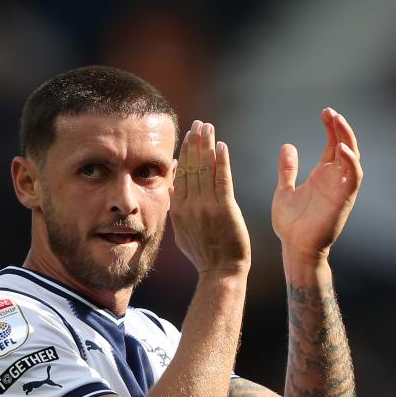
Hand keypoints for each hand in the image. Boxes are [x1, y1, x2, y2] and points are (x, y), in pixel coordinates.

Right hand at [170, 120, 250, 274]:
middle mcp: (190, 206)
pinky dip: (222, 162)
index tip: (188, 136)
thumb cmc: (203, 254)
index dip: (185, 153)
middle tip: (198, 124)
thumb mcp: (181, 232)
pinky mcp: (224, 209)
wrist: (220, 272)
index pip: (181, 174)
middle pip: (191, 167)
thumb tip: (170, 188)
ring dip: (207, 146)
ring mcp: (206, 207)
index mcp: (178, 210)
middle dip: (195, 143)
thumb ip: (175, 208)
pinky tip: (222, 146)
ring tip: (208, 128)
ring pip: (205, 170)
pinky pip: (222, 180)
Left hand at [272, 108, 361, 265]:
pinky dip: (350, 162)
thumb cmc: (291, 224)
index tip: (325, 112)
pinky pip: (353, 177)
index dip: (331, 127)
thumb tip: (287, 146)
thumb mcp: (284, 190)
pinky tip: (341, 148)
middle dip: (340, 128)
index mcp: (322, 175)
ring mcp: (341, 188)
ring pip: (352, 158)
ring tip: (338, 122)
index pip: (332, 144)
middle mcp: (335, 179)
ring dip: (347, 139)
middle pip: (345, 146)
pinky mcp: (344, 199)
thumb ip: (287, 169)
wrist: (295, 247)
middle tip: (331, 112)